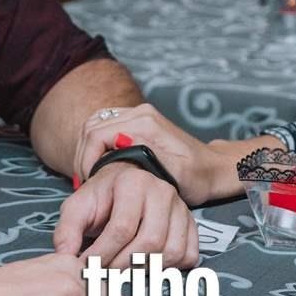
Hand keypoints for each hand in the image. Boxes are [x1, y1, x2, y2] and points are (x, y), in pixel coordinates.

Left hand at [54, 162, 198, 267]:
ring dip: (145, 270)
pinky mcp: (191, 223)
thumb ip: (67, 230)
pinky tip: (147, 267)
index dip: (102, 254)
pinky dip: (170, 269)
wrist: (126, 183)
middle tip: (104, 274)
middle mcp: (162, 191)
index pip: (122, 228)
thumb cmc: (102, 197)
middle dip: (123, 266)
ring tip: (123, 272)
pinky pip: (188, 255)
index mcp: (132, 183)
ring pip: (171, 251)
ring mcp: (180, 207)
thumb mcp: (78, 206)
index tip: (86, 268)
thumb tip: (66, 258)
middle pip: (150, 242)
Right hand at [73, 104, 223, 205]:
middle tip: (86, 182)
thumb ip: (149, 161)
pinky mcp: (137, 121)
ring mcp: (137, 115)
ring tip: (90, 176)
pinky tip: (99, 166)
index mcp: (145, 123)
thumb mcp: (176, 175)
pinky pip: (104, 128)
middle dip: (83, 156)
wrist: (212, 167)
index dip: (86, 159)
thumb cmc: (197, 176)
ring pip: (94, 125)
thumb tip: (121, 153)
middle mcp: (139, 113)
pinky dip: (95, 146)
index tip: (89, 182)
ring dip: (86, 151)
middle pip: (91, 126)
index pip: (97, 133)